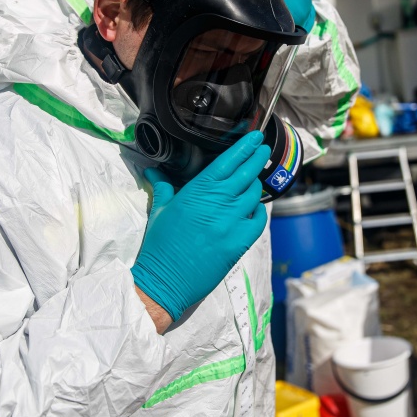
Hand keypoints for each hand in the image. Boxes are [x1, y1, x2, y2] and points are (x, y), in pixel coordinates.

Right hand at [131, 131, 269, 320]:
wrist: (165, 279)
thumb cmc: (159, 244)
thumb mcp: (159, 210)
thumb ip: (162, 186)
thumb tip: (153, 170)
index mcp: (197, 192)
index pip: (227, 162)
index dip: (244, 147)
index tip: (256, 137)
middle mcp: (218, 204)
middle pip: (245, 174)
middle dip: (256, 158)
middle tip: (263, 148)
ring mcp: (231, 223)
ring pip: (253, 195)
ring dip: (255, 184)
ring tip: (254, 178)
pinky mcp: (239, 243)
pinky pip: (258, 221)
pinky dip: (259, 211)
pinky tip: (255, 207)